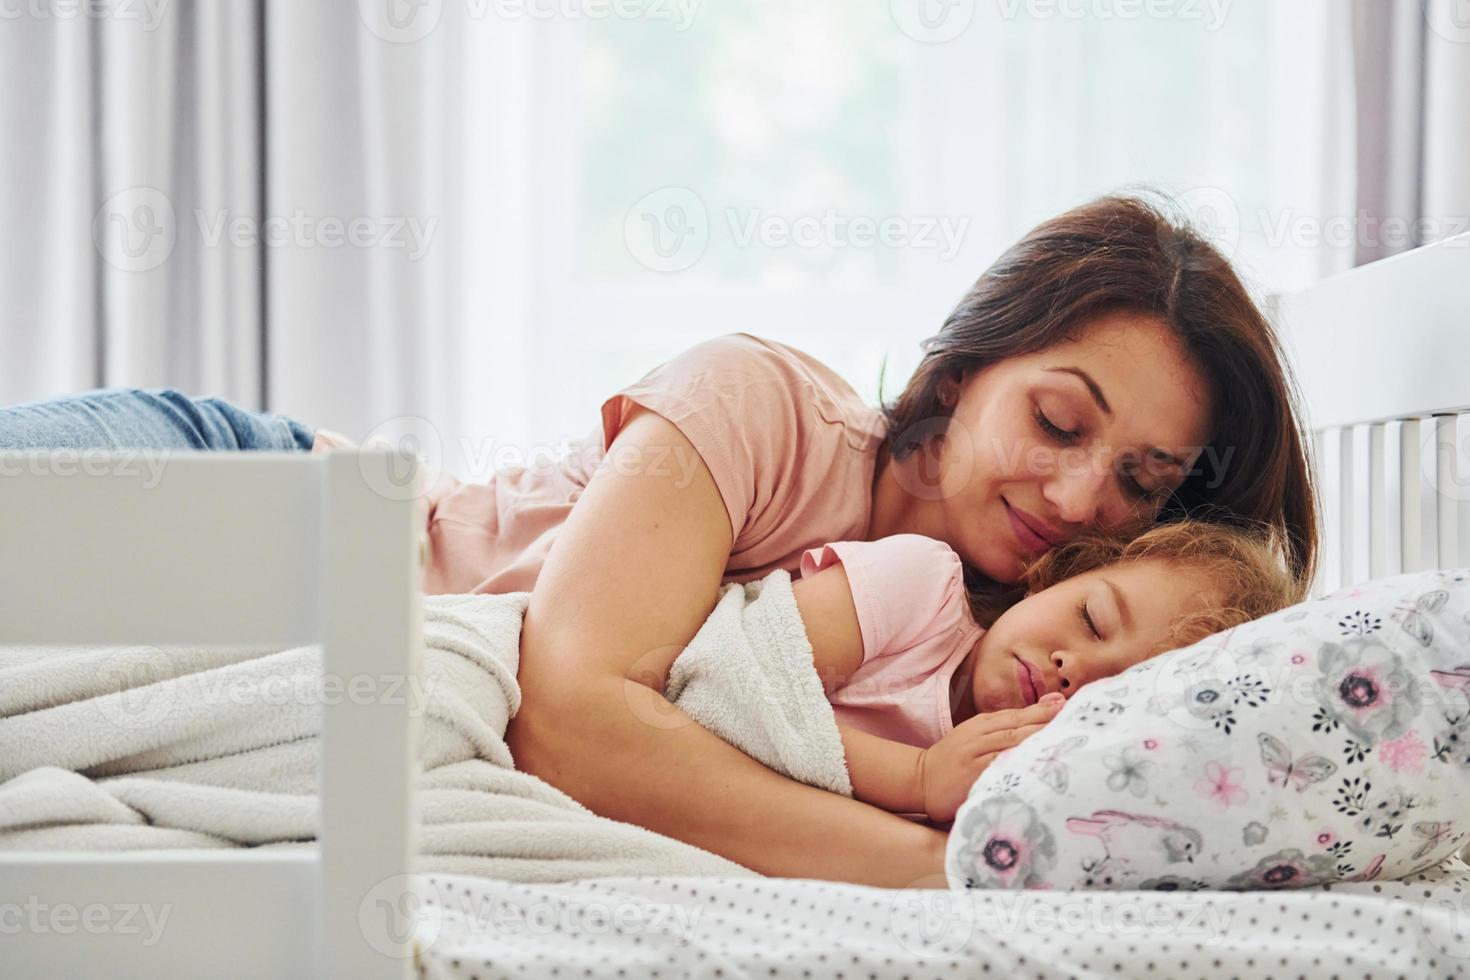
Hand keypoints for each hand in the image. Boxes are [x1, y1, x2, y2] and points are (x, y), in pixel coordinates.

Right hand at [916, 693, 1063, 823]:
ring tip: (1064, 736)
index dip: (1044, 710)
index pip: (1018, 714)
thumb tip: (1044, 712)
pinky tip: (1036, 762)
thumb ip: (1007, 728)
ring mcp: (975, 754)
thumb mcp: (978, 737)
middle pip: (1019, 725)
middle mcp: (980, 735)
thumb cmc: (954, 760)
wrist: (921, 778)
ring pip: (1011, 742)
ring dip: (1038, 738)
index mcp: (982, 724)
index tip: (1069, 705)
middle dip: (1047, 721)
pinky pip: (998, 765)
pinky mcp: (972, 774)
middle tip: (1075, 718)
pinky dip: (1018, 761)